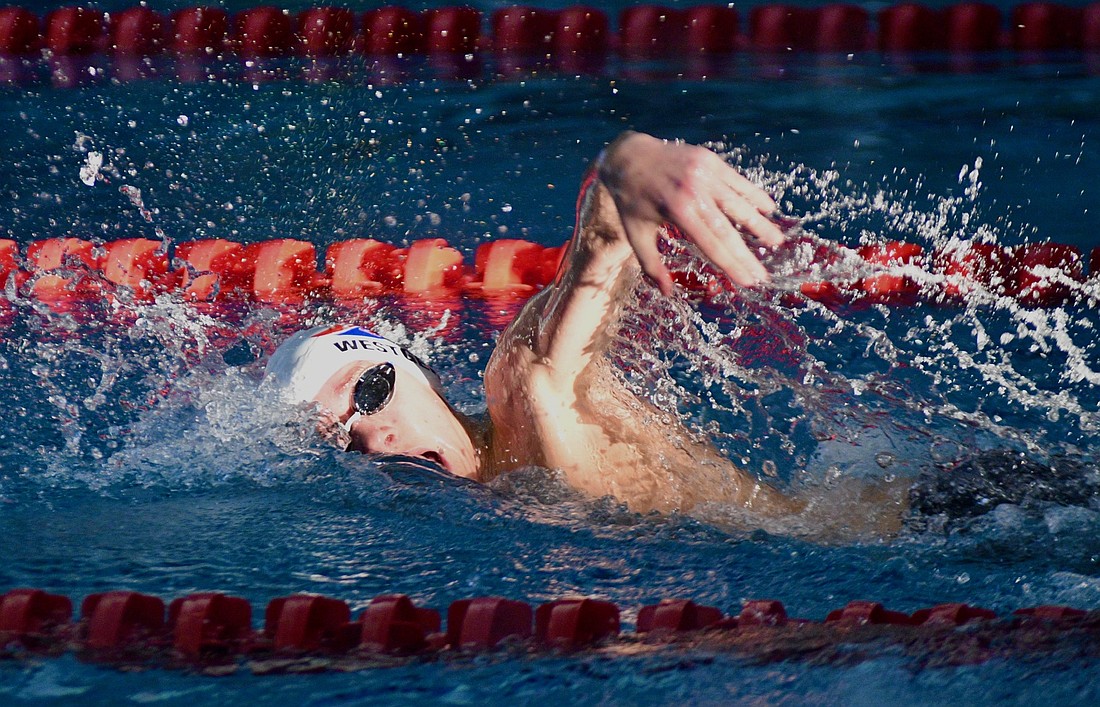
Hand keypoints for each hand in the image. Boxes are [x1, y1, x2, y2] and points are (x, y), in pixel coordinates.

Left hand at [596, 131, 785, 294]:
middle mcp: (694, 191)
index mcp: (676, 211)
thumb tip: (668, 293)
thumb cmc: (632, 201)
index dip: (732, 264)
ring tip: (776, 241)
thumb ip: (651, 265)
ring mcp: (704, 173)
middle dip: (747, 255)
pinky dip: (754, 195)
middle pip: (728, 229)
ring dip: (759, 224)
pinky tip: (769, 209)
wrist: (629, 156)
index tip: (748, 281)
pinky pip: (737, 181)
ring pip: (738, 203)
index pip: (711, 244)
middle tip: (764, 275)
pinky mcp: (710, 160)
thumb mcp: (635, 234)